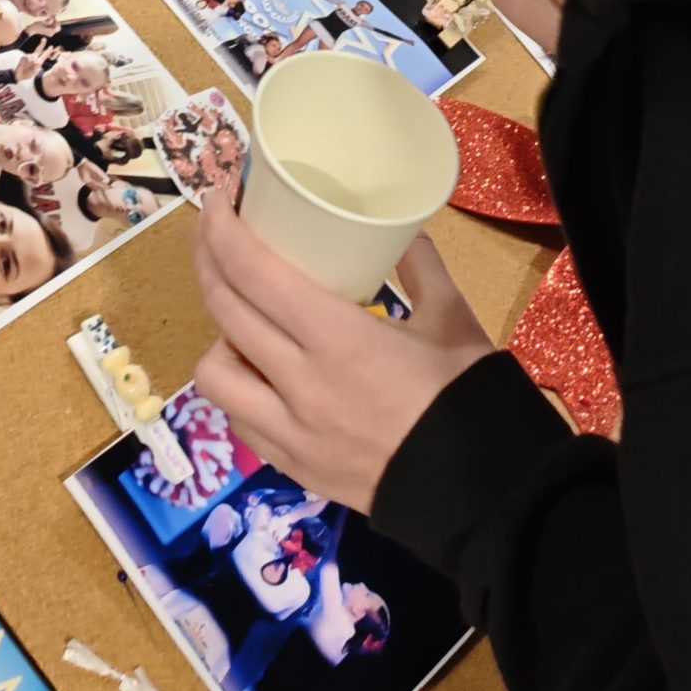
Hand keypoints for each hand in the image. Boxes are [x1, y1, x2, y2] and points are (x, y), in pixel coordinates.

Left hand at [193, 198, 493, 512]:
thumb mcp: (451, 316)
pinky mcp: (291, 467)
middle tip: (215, 230)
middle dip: (207, 259)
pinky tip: (260, 371)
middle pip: (223, 309)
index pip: (251, 271)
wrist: (483, 493)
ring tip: (242, 317)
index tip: (218, 196)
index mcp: (338, 337)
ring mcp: (289, 431)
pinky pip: (239, 418)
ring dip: (217, 335)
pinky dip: (238, 386)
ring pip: (213, 373)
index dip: (221, 227)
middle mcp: (299, 383)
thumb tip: (399, 231)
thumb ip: (419, 265)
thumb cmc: (467, 396)